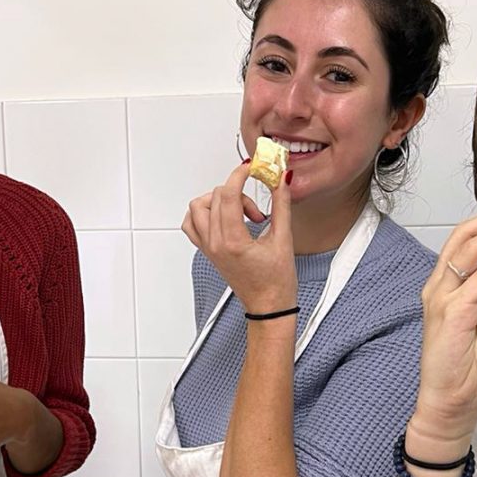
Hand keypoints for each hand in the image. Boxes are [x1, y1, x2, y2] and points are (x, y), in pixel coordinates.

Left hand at [181, 161, 295, 313]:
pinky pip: (192, 224)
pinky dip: (203, 213)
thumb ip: (281, 205)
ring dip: (218, 200)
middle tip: (258, 207)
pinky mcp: (207, 251)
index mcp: (233, 242)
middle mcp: (215, 244)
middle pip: (216, 197)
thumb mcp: (284, 240)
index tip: (250, 169)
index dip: (239, 175)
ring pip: (198, 207)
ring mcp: (208, 248)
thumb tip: (281, 180)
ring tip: (239, 211)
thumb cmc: (276, 283)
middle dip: (238, 192)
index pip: (228, 195)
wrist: (268, 307)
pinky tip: (223, 217)